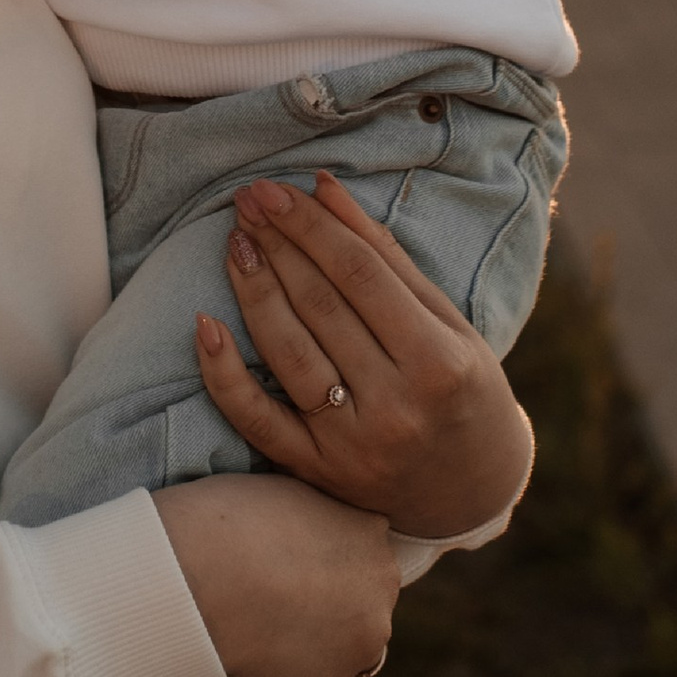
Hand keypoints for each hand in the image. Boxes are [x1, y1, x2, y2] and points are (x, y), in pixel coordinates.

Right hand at [151, 474, 399, 676]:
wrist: (191, 571)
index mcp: (370, 534)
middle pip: (365, 610)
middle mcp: (377, 594)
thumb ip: (312, 508)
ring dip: (319, 663)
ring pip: (349, 663)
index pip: (365, 553)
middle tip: (281, 609)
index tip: (296, 566)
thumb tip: (304, 516)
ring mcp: (353, 649)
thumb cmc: (221, 517)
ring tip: (273, 659)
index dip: (330, 562)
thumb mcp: (281, 487)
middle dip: (334, 614)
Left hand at [195, 176, 534, 544]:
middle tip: (247, 201)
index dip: (310, 226)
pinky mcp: (316, 471)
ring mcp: (351, 444)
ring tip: (236, 242)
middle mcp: (394, 406)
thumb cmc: (462, 388)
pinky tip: (205, 323)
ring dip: (253, 289)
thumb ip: (387, 256)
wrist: (471, 489)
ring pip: (287, 353)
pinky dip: (223, 375)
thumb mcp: (447, 321)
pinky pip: (257, 421)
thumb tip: (323, 186)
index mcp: (437, 362)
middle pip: (319, 306)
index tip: (274, 189)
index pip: (359, 274)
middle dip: (278, 245)